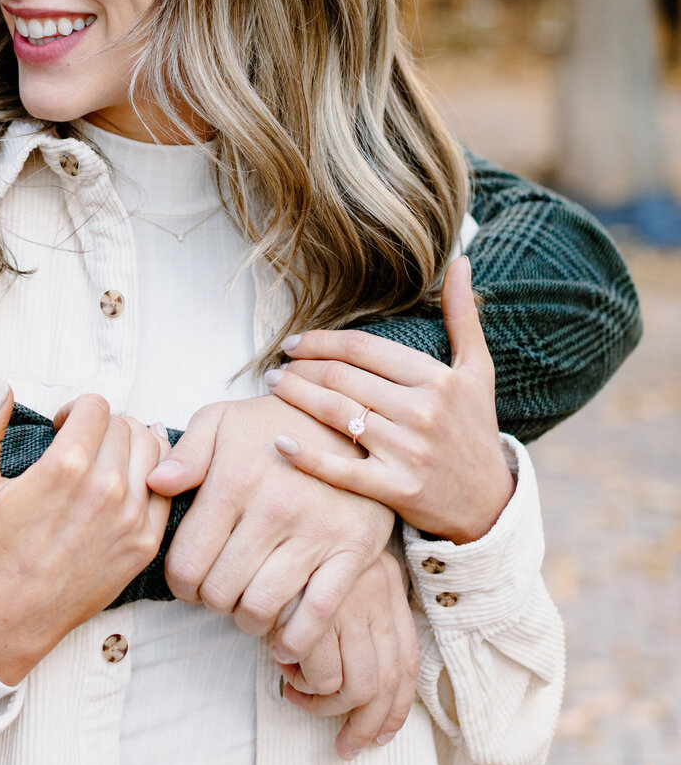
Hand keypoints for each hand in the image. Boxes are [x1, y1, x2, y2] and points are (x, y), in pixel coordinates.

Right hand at [0, 383, 169, 684]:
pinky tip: (134, 478)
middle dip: (102, 427)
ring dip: (131, 445)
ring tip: (108, 459)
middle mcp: (106, 489)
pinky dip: (156, 475)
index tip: (63, 428)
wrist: (10, 616)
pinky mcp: (145, 544)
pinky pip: (168, 489)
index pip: (96, 406)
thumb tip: (3, 386)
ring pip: (152, 450)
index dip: (76, 410)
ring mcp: (131, 518)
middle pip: (125, 424)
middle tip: (83, 445)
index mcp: (67, 467)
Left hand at [146, 394, 393, 659]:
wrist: (348, 422)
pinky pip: (317, 615)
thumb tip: (155, 484)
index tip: (187, 580)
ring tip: (246, 606)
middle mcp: (274, 509)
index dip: (179, 583)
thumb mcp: (221, 421)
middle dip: (210, 600)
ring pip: (262, 609)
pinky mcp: (353, 551)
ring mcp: (316, 533)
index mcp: (235, 480)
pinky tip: (282, 638)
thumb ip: (185, 454)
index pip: (187, 563)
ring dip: (246, 620)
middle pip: (220, 592)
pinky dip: (295, 640)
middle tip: (217, 591)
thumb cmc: (272, 426)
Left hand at [268, 258, 514, 543]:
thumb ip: (462, 315)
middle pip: (343, 379)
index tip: (294, 342)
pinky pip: (342, 470)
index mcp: (437, 379)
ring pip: (336, 416)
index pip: (363, 349)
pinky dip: (307, 456)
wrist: (490, 504)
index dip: (321, 341)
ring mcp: (409, 452)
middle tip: (277, 365)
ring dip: (296, 397)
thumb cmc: (475, 428)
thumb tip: (459, 260)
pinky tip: (280, 442)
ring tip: (274, 387)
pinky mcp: (397, 490)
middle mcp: (423, 412)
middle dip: (303, 367)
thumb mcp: (477, 371)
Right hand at [274, 552, 421, 760]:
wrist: (278, 486)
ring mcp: (350, 599)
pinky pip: (321, 672)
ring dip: (324, 704)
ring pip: (355, 685)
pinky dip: (303, 683)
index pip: (407, 660)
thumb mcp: (334, 565)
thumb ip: (350, 605)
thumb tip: (355, 675)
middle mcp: (378, 591)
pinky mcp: (318, 608)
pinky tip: (282, 669)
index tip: (380, 735)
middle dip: (365, 725)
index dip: (396, 708)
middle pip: (387, 682)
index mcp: (388, 582)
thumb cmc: (296, 532)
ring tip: (297, 693)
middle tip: (345, 746)